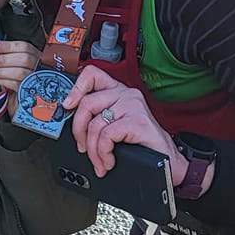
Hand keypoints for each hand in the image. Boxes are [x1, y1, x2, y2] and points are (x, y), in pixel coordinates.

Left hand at [0, 40, 38, 97]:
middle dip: (3, 59)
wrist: (21, 103)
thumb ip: (5, 57)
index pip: (25, 47)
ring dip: (1, 70)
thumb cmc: (16, 82)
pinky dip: (2, 80)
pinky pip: (16, 85)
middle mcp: (40, 67)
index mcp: (37, 57)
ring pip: (20, 72)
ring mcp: (37, 81)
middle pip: (25, 59)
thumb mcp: (13, 66)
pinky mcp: (30, 93)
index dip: (9, 46)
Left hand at [63, 65, 184, 183]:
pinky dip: (103, 153)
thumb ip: (97, 116)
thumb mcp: (115, 124)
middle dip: (79, 131)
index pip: (92, 74)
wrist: (167, 160)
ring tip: (99, 161)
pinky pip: (107, 135)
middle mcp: (126, 94)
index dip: (76, 88)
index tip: (68, 105)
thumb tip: (72, 122)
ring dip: (93, 150)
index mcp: (118, 91)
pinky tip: (109, 160)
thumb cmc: (142, 143)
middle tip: (83, 147)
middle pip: (86, 104)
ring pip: (95, 124)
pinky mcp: (137, 121)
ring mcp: (133, 106)